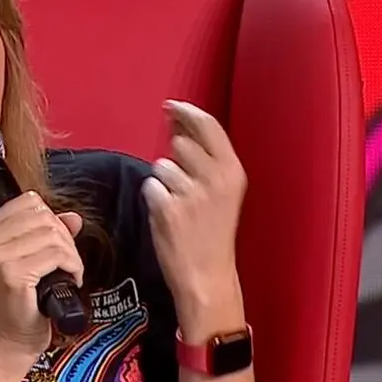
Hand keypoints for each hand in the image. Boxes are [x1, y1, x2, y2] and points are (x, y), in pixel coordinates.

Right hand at [0, 191, 83, 360]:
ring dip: (71, 254)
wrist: (11, 337)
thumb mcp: (30, 257)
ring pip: (53, 234)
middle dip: (64, 238)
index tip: (56, 243)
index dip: (51, 220)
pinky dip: (73, 267)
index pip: (29, 202)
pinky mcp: (12, 274)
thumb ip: (48, 232)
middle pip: (43, 216)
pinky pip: (57, 255)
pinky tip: (69, 280)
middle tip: (66, 262)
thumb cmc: (20, 299)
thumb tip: (73, 217)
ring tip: (67, 272)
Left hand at [141, 100, 246, 316]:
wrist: (207, 275)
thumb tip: (178, 126)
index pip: (207, 125)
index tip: (170, 106)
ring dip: (163, 182)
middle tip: (183, 185)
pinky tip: (167, 216)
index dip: (185, 112)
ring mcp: (190, 194)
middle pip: (179, 144)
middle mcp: (214, 179)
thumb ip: (205, 159)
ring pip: (160, 166)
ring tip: (178, 205)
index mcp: (232, 172)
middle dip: (175, 158)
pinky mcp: (167, 209)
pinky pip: (148, 187)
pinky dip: (153, 199)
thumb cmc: (212, 233)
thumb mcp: (223, 192)